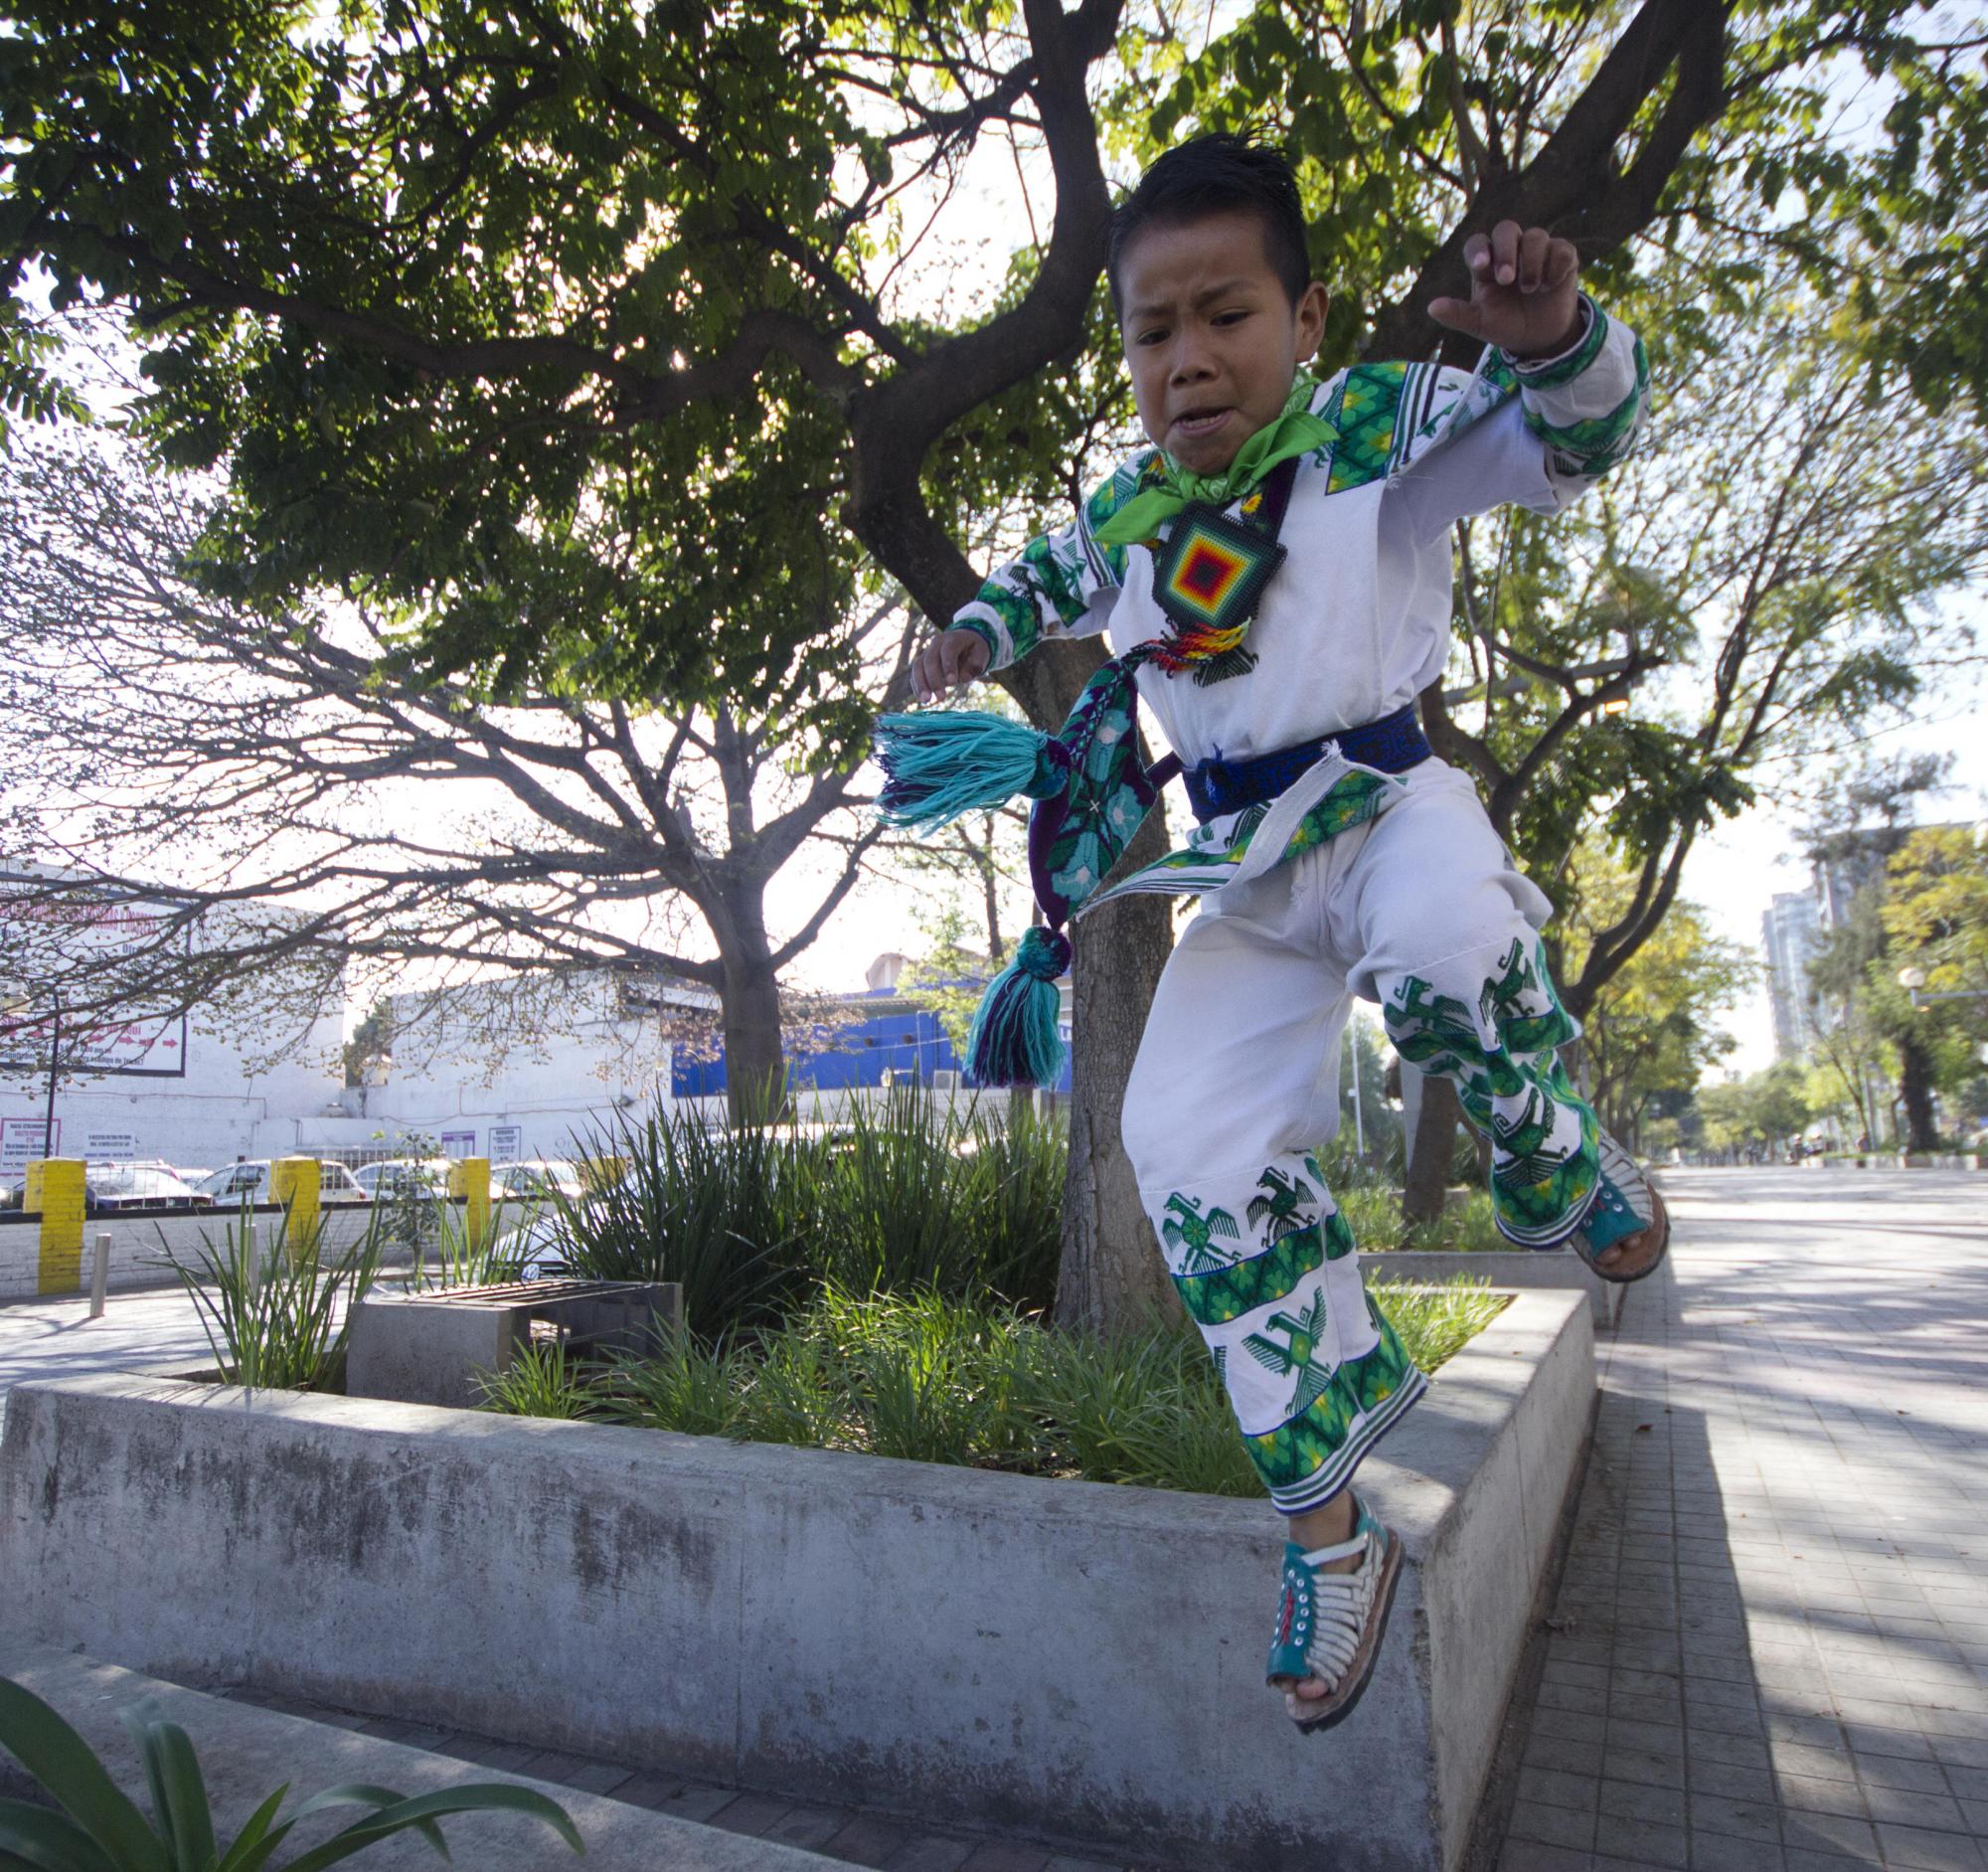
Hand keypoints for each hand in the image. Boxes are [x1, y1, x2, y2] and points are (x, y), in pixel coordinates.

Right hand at [911, 628, 991, 702]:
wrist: (965, 643)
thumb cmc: (974, 650)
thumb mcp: (982, 654)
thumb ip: (975, 665)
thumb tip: (963, 678)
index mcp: (953, 639)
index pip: (948, 651)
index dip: (948, 666)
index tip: (952, 683)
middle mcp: (936, 644)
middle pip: (930, 660)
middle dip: (934, 680)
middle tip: (941, 698)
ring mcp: (927, 653)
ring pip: (918, 666)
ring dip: (921, 684)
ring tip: (926, 700)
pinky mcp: (922, 663)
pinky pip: (915, 674)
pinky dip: (917, 686)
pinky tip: (922, 699)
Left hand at [1428, 221, 1582, 359]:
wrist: (1538, 339)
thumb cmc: (1505, 325)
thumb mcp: (1480, 324)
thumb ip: (1458, 315)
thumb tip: (1432, 308)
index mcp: (1487, 264)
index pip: (1478, 244)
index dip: (1478, 250)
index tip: (1480, 266)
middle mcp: (1511, 252)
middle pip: (1506, 229)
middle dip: (1505, 250)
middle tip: (1506, 279)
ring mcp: (1538, 252)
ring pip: (1536, 236)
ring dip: (1531, 263)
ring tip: (1530, 289)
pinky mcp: (1563, 257)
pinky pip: (1561, 248)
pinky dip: (1555, 266)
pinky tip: (1550, 285)